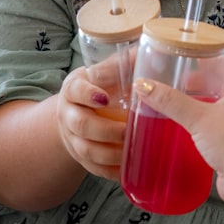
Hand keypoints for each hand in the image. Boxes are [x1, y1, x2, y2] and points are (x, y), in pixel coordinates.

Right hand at [56, 65, 127, 180]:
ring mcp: (72, 137)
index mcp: (75, 87)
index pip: (76, 89)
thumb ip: (129, 60)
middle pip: (81, 125)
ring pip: (86, 150)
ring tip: (132, 151)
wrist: (86, 108)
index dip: (88, 94)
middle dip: (106, 130)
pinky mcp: (81, 156)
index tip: (105, 98)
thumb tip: (156, 52)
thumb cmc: (107, 83)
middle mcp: (68, 112)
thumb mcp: (113, 69)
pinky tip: (128, 170)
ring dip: (110, 153)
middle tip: (129, 130)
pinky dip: (111, 171)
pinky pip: (93, 168)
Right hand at [132, 55, 223, 202]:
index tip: (198, 59)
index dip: (217, 59)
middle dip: (209, 83)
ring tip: (187, 105)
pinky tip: (194, 131)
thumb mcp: (199, 117)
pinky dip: (211, 127)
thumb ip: (171, 102)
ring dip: (210, 105)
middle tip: (186, 83)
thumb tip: (145, 86)